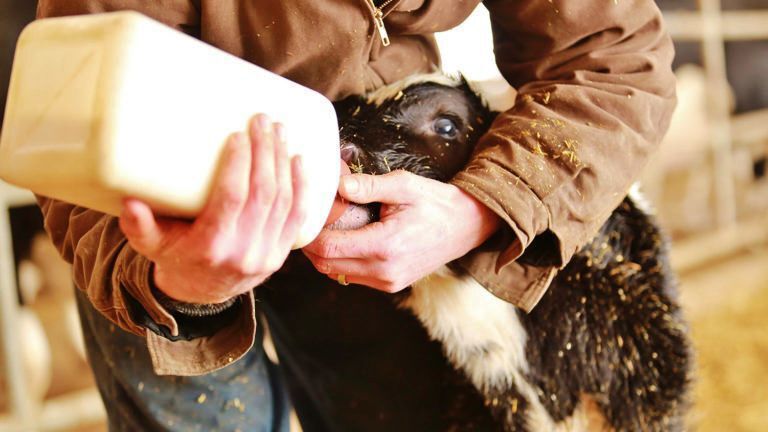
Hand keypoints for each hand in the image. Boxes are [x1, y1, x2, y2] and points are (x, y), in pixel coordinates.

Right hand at [119, 115, 307, 303]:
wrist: (203, 294)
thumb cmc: (176, 258)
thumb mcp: (151, 246)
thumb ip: (139, 226)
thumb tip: (128, 202)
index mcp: (211, 246)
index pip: (232, 198)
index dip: (239, 164)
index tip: (238, 134)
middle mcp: (243, 251)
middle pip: (263, 193)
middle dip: (265, 152)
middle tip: (262, 121)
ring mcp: (267, 254)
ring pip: (284, 201)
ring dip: (284, 162)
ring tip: (279, 131)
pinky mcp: (281, 254)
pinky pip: (298, 217)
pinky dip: (302, 187)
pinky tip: (299, 160)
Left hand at [302, 170, 500, 292]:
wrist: (467, 226)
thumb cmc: (436, 203)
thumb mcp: (404, 186)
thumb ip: (368, 186)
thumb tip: (338, 185)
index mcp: (385, 246)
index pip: (329, 248)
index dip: (310, 234)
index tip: (306, 215)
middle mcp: (384, 271)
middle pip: (327, 264)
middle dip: (312, 244)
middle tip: (309, 220)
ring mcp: (388, 282)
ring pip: (337, 273)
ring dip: (325, 254)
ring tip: (326, 228)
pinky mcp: (391, 285)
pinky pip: (352, 277)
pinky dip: (341, 260)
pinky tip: (344, 239)